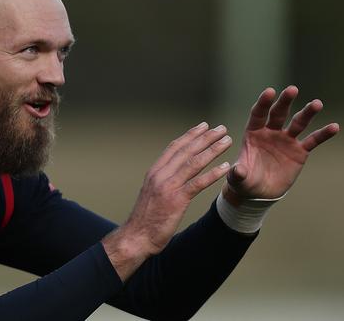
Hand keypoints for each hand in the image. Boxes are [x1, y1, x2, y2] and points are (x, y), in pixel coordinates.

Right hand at [103, 122, 231, 279]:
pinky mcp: (176, 200)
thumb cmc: (145, 219)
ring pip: (193, 163)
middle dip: (205, 138)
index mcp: (154, 172)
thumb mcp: (151, 194)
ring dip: (212, 150)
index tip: (203, 127)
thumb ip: (161, 182)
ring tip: (226, 141)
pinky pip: (198, 184)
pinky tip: (226, 167)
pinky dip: (212, 174)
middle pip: (186, 151)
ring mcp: (168, 187)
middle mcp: (160, 175)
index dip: (190, 136)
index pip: (174, 148)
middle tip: (221, 128)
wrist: (136, 237)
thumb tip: (172, 175)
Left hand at [222, 86, 339, 202]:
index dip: (263, 103)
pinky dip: (323, 134)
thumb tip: (238, 170)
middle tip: (292, 89)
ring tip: (316, 103)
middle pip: (278, 113)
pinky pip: (312, 140)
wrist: (259, 192)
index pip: (258, 114)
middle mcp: (270, 132)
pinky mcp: (299, 151)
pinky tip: (334, 127)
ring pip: (298, 123)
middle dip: (285, 101)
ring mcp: (286, 140)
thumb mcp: (238, 178)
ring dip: (307, 113)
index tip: (270, 91)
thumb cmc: (244, 180)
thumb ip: (238, 173)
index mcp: (253, 133)